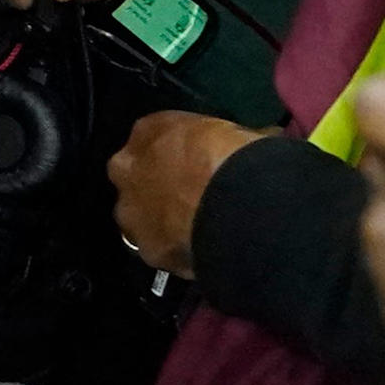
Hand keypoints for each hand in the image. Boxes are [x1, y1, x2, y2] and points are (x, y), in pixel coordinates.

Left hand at [106, 108, 271, 276]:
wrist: (239, 204)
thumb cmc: (239, 156)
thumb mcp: (234, 133)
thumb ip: (225, 141)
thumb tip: (258, 140)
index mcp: (147, 131)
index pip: (152, 139)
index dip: (175, 156)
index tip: (195, 166)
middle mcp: (127, 169)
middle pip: (136, 179)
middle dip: (157, 189)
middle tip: (190, 199)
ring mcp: (132, 212)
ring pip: (140, 218)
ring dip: (161, 222)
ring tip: (196, 230)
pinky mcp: (148, 249)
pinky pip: (161, 250)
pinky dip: (178, 252)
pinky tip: (202, 253)